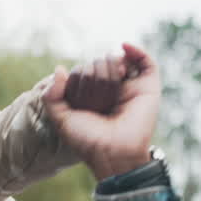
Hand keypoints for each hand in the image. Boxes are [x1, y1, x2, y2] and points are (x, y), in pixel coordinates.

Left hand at [43, 43, 160, 180]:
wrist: (114, 153)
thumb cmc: (87, 140)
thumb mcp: (61, 119)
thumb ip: (51, 97)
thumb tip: (60, 69)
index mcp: (95, 98)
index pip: (88, 71)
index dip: (83, 70)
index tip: (80, 78)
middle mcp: (114, 92)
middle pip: (104, 64)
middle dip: (98, 66)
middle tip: (97, 79)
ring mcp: (132, 89)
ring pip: (122, 61)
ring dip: (113, 60)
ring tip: (111, 71)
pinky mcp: (149, 88)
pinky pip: (147, 63)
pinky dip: (137, 51)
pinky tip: (124, 47)